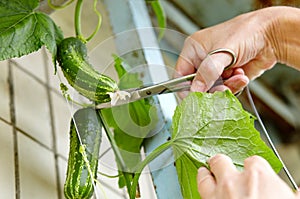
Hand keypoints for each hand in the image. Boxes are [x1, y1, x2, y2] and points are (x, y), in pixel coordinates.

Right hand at [174, 6, 297, 95]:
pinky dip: (234, 86)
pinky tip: (241, 75)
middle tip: (221, 88)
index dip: (186, 89)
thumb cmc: (245, 33)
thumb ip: (207, 73)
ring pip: (212, 90)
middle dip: (211, 89)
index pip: (180, 75)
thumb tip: (194, 90)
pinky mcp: (227, 78)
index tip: (193, 100)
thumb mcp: (221, 53)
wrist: (271, 36)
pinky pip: (225, 90)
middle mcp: (202, 61)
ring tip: (237, 76)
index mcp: (193, 50)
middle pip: (197, 86)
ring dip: (226, 86)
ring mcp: (215, 70)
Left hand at [197, 154, 298, 198]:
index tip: (255, 172)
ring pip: (204, 176)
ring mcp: (218, 194)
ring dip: (206, 174)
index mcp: (258, 176)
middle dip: (222, 163)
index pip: (253, 161)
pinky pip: (199, 193)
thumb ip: (293, 194)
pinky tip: (205, 191)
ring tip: (205, 172)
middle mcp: (234, 181)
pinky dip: (203, 190)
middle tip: (223, 166)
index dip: (254, 166)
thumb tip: (297, 191)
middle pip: (221, 161)